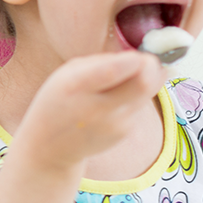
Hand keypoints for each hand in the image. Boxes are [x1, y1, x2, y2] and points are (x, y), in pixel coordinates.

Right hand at [19, 51, 164, 170]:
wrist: (50, 147)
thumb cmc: (58, 101)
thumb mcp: (66, 74)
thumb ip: (100, 62)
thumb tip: (139, 59)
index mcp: (75, 85)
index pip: (112, 71)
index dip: (133, 60)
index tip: (136, 55)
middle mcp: (96, 107)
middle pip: (143, 83)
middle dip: (152, 66)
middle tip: (147, 60)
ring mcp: (113, 123)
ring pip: (148, 92)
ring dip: (147, 79)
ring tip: (127, 78)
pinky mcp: (124, 132)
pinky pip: (139, 105)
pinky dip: (135, 96)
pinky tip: (116, 100)